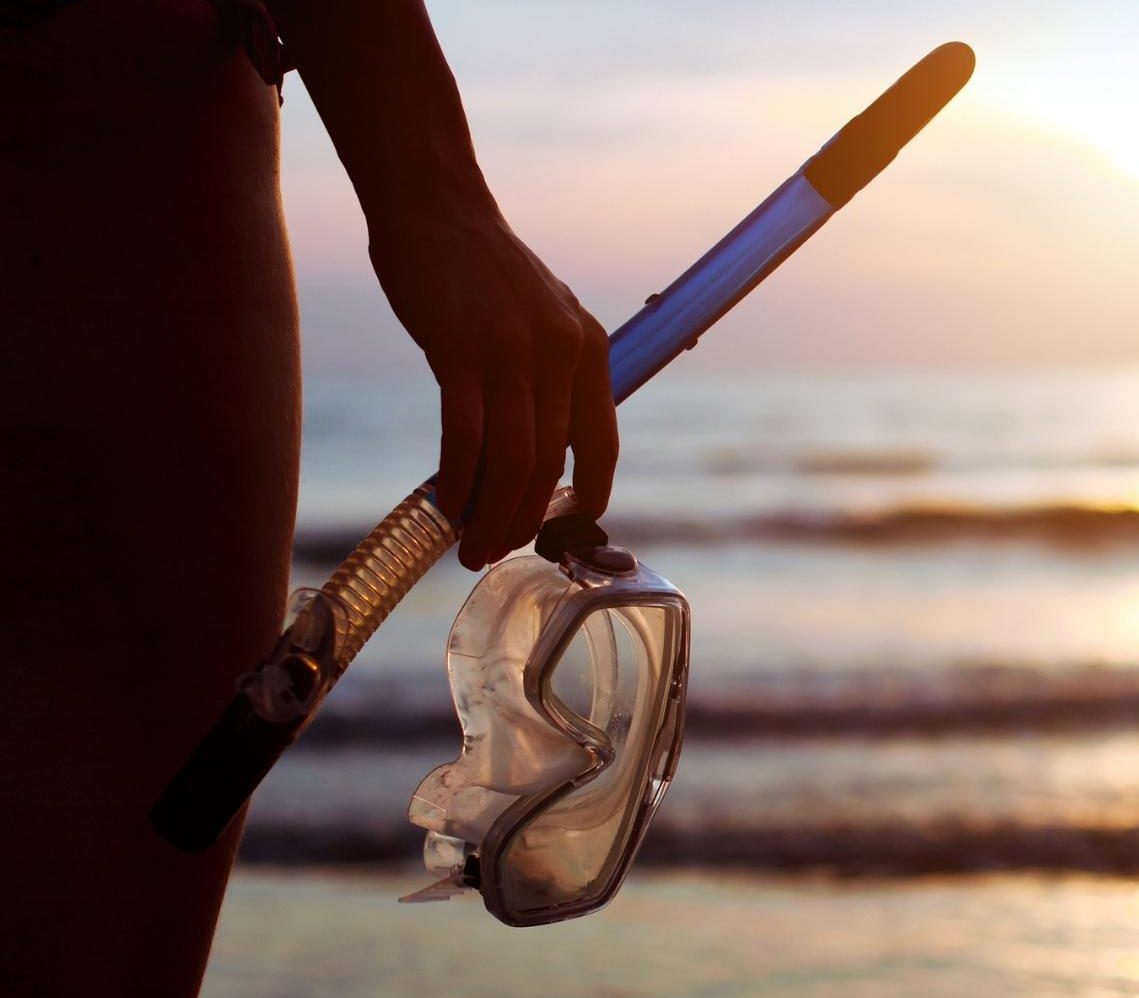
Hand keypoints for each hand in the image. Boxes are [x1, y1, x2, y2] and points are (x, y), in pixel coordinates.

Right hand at [367, 204, 617, 568]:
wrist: (435, 205)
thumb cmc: (480, 268)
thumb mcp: (543, 316)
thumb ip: (552, 372)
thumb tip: (543, 442)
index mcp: (591, 349)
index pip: (602, 444)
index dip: (590, 496)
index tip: (568, 529)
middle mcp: (563, 353)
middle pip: (549, 464)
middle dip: (522, 520)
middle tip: (495, 550)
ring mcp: (513, 353)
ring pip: (511, 461)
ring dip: (489, 513)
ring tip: (470, 544)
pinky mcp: (460, 351)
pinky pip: (464, 436)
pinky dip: (455, 479)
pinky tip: (443, 503)